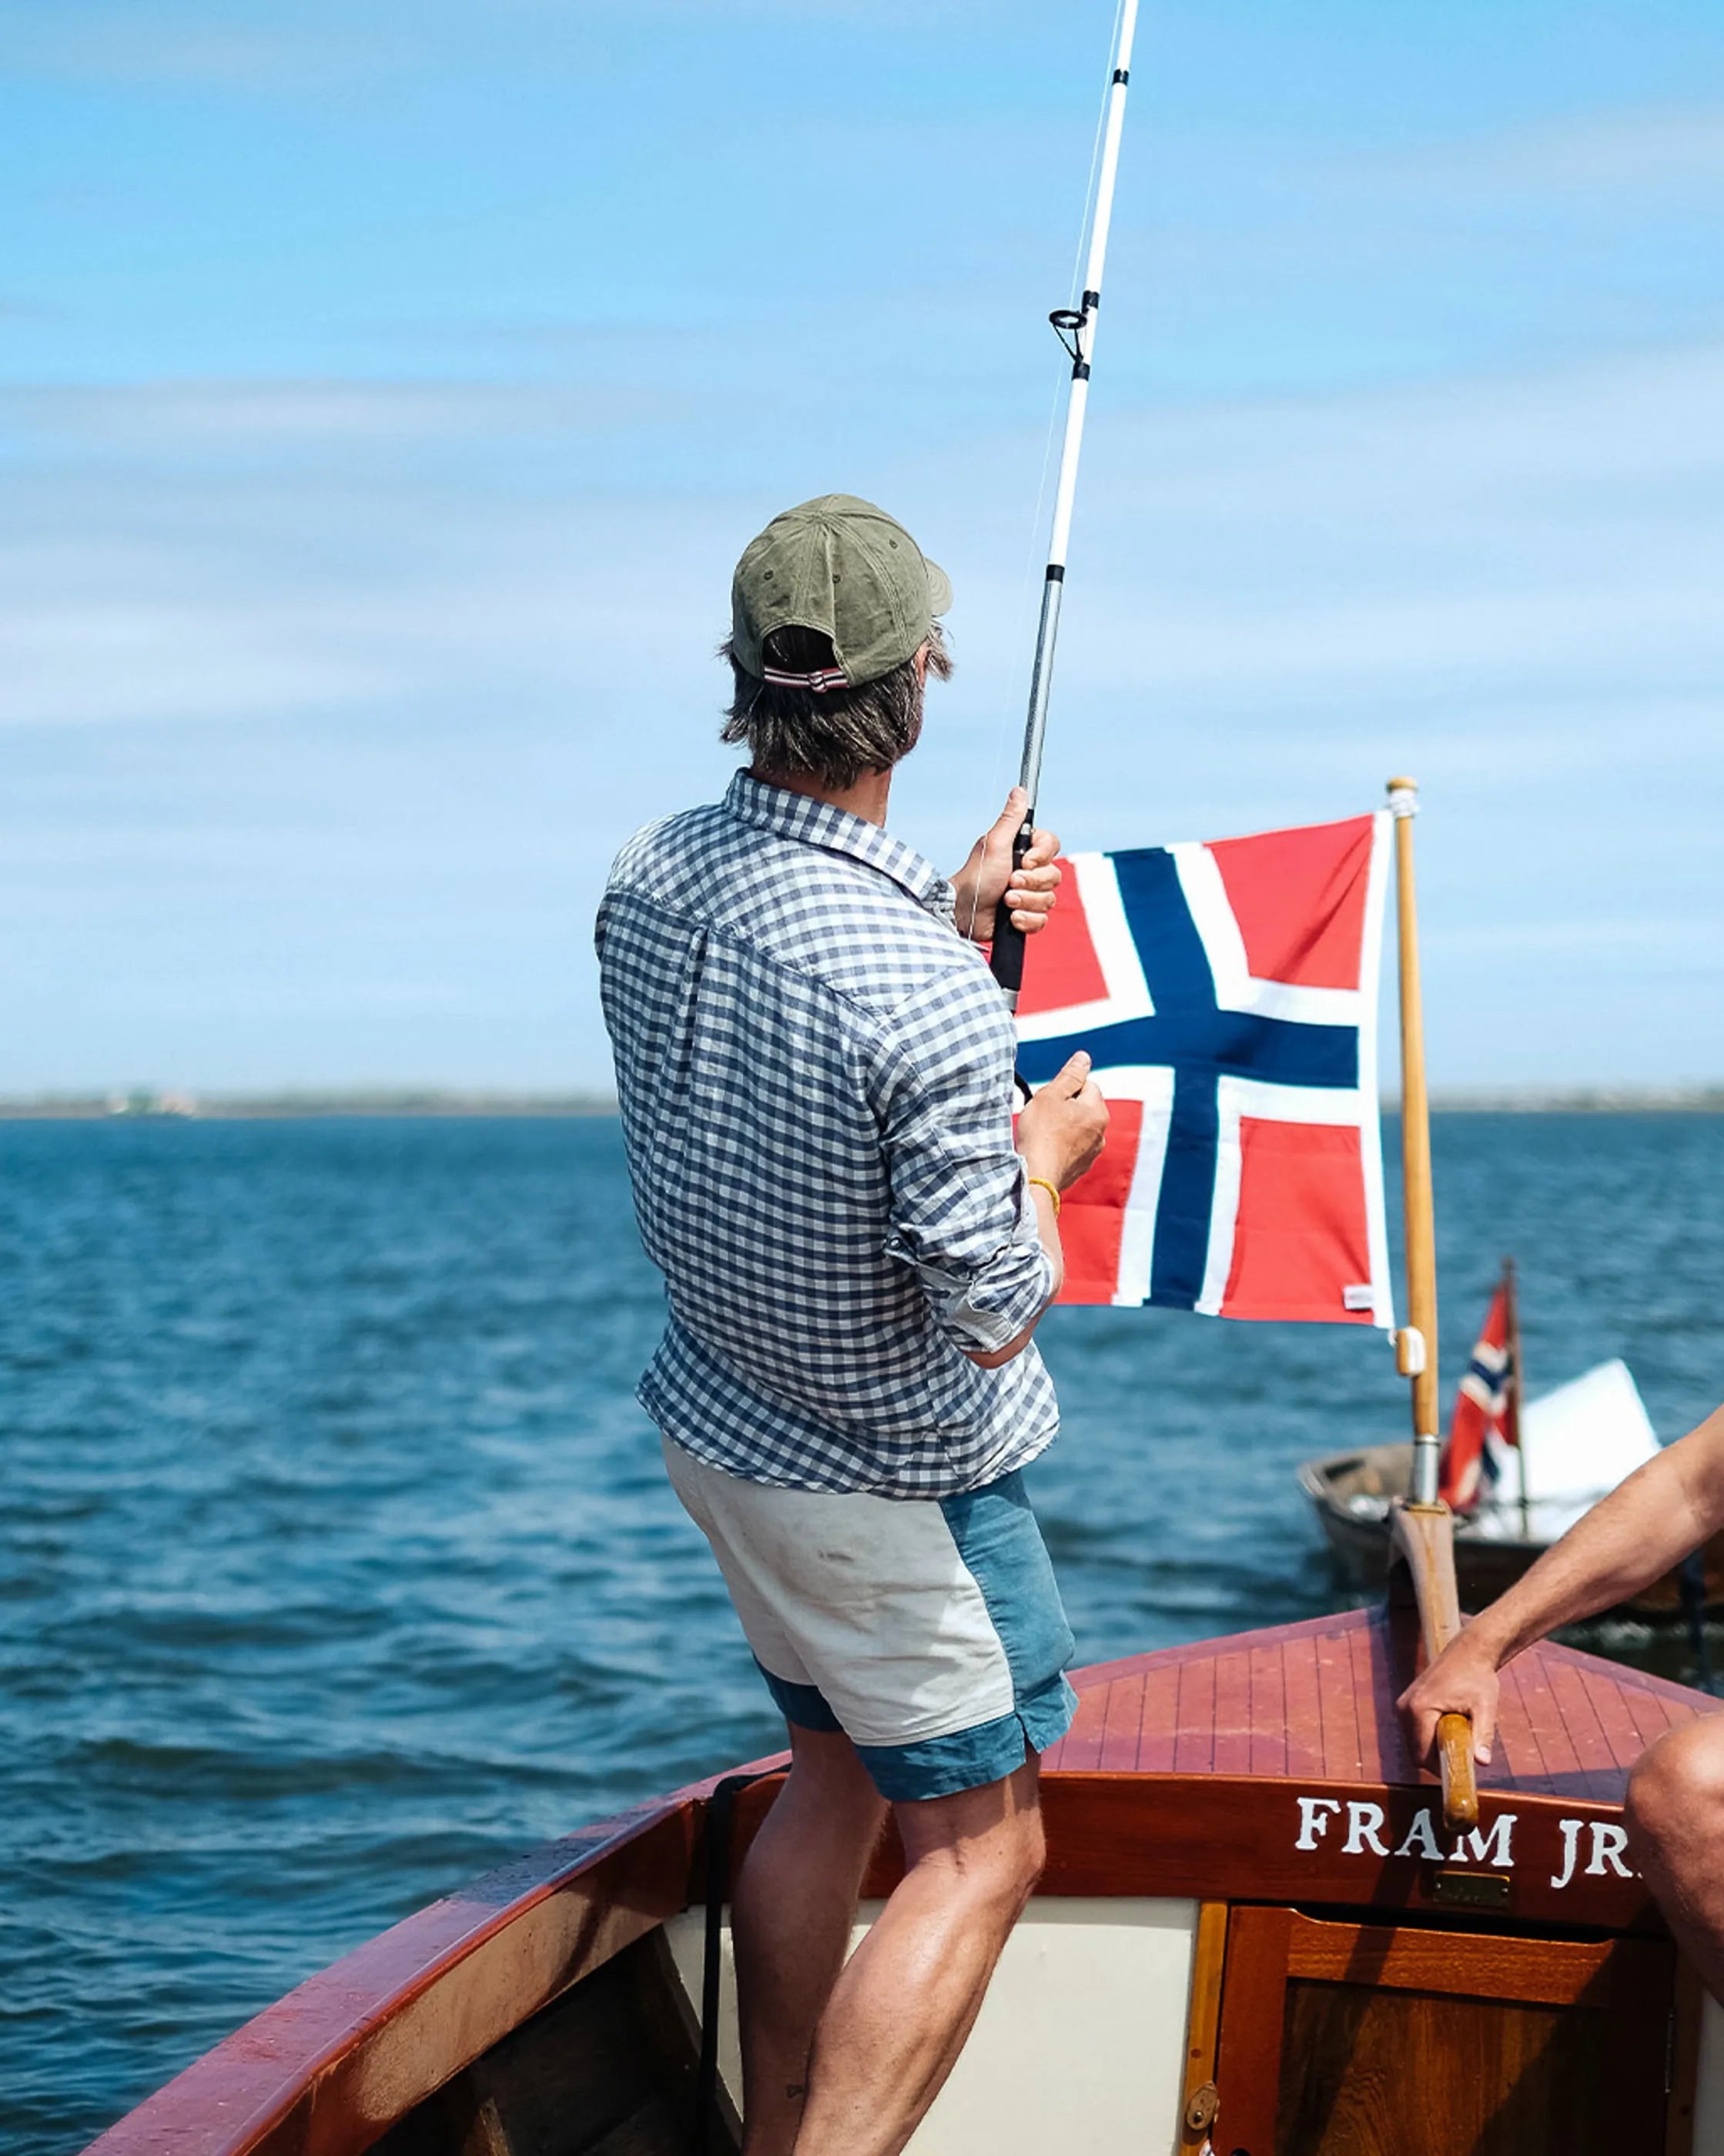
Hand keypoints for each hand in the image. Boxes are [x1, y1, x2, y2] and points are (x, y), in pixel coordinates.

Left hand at [950, 787, 1061, 946]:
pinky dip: (1025, 920)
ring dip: (1025, 901)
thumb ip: (1011, 818)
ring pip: (1048, 899)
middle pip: (1053, 875)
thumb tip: (1019, 790)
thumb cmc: (977, 875)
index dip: (1042, 855)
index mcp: (1024, 850)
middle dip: (1030, 882)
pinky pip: (1041, 920)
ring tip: (1005, 901)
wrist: (965, 911)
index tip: (1025, 860)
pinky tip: (1010, 917)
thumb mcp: (995, 843)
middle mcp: (1029, 871)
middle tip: (1009, 882)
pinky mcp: (1026, 915)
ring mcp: (1029, 895)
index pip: (1052, 845)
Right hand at [1016, 1050, 1107, 1192]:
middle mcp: (1101, 1133)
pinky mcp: (1079, 1169)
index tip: (1049, 1099)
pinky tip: (1045, 1150)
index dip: (1065, 1088)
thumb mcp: (1052, 1095)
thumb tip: (1084, 1057)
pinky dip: (1060, 1146)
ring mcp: (1091, 1153)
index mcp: (1098, 1112)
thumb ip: (1070, 1075)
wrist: (1035, 1176)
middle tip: (1043, 1115)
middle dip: (1064, 1108)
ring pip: (1077, 1129)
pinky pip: (1071, 1148)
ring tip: (1042, 1134)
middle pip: (1082, 1108)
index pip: (1086, 1086)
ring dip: (1062, 1127)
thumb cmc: (1041, 1133)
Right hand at [1397, 1635, 1498, 1764]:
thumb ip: (1482, 1735)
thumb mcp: (1485, 1708)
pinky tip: (1450, 1726)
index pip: (1421, 1755)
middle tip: (1464, 1752)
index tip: (1462, 1769)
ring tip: (1459, 1734)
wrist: (1468, 1652)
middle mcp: (1404, 1708)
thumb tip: (1483, 1762)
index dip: (1440, 1768)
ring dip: (1434, 1747)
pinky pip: (1415, 1732)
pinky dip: (1430, 1737)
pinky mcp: (1406, 1704)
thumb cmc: (1478, 1678)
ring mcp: (1402, 1706)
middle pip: (1416, 1752)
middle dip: (1438, 1758)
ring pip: (1414, 1743)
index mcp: (1419, 1709)